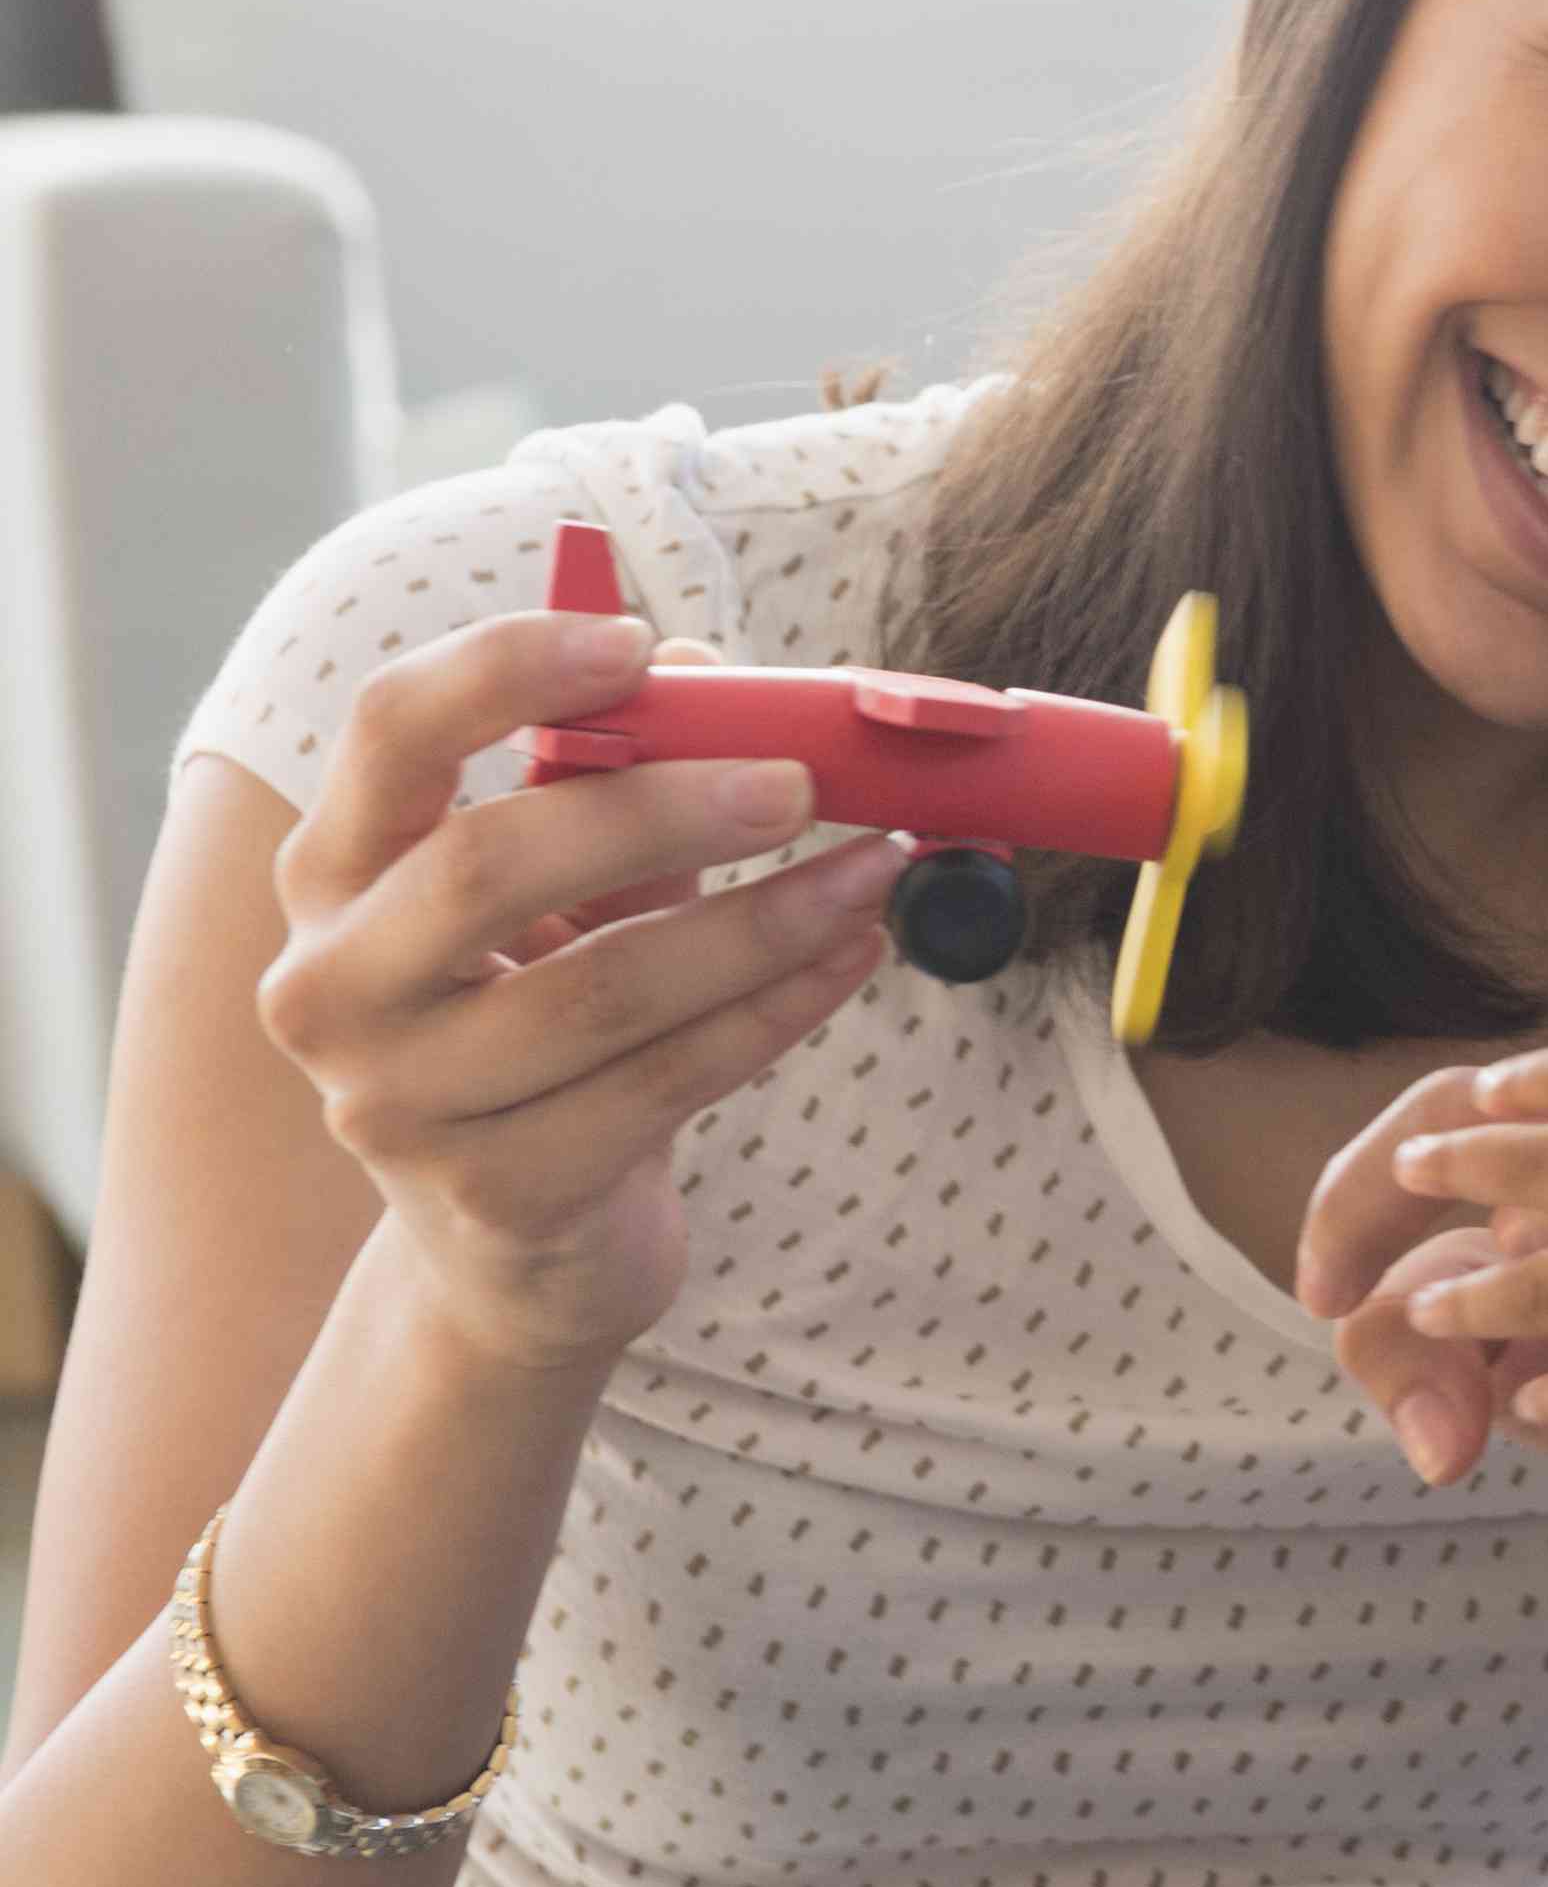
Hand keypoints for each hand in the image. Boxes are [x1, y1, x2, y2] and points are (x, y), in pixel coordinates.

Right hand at [252, 611, 900, 1380]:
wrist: (515, 1246)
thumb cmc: (544, 1018)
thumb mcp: (566, 894)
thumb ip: (617, 784)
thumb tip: (704, 666)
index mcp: (335, 873)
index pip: (387, 731)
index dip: (504, 669)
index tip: (635, 640)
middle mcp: (331, 987)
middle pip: (492, 863)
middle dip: (666, 806)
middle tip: (805, 782)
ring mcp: (400, 1105)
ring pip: (605, 988)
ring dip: (767, 920)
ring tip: (877, 869)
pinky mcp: (499, 1195)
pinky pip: (666, 1081)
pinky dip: (778, 1009)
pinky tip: (851, 956)